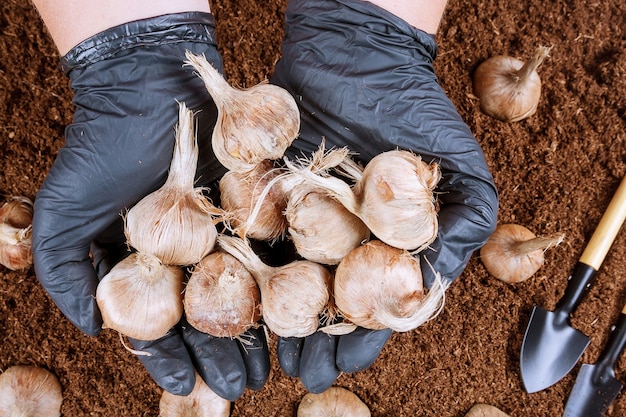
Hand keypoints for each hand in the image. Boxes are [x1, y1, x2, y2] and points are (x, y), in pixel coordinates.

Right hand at [32, 13, 269, 399]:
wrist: (148, 84)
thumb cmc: (101, 149)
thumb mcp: (63, 214)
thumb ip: (66, 274)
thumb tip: (90, 329)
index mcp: (148, 264)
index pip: (161, 322)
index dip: (169, 357)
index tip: (184, 384)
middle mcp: (189, 254)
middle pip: (207, 314)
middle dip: (220, 354)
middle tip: (238, 387)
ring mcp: (225, 231)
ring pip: (243, 291)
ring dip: (254, 332)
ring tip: (266, 368)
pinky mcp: (255, 206)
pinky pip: (271, 252)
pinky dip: (280, 285)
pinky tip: (292, 316)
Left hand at [270, 0, 497, 388]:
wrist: (358, 51)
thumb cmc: (414, 106)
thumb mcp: (461, 170)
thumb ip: (459, 228)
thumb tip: (433, 285)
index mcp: (381, 238)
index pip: (369, 299)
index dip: (360, 335)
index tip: (344, 364)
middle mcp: (338, 233)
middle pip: (322, 295)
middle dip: (313, 337)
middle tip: (298, 371)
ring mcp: (298, 212)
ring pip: (283, 274)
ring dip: (276, 315)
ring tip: (267, 350)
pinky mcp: (262, 187)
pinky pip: (250, 230)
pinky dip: (242, 263)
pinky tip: (235, 294)